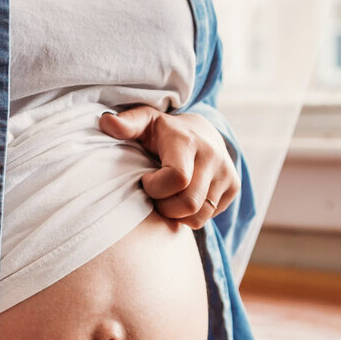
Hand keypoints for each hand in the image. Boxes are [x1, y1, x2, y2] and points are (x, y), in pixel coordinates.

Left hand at [98, 106, 238, 229]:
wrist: (203, 131)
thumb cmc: (164, 132)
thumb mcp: (145, 122)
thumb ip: (126, 124)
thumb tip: (107, 123)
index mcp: (188, 141)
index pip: (177, 179)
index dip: (155, 188)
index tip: (146, 180)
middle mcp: (213, 157)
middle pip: (189, 204)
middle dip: (166, 207)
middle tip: (156, 196)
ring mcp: (227, 173)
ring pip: (200, 217)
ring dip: (178, 215)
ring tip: (168, 198)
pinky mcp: (234, 186)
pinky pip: (209, 217)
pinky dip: (192, 215)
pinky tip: (184, 197)